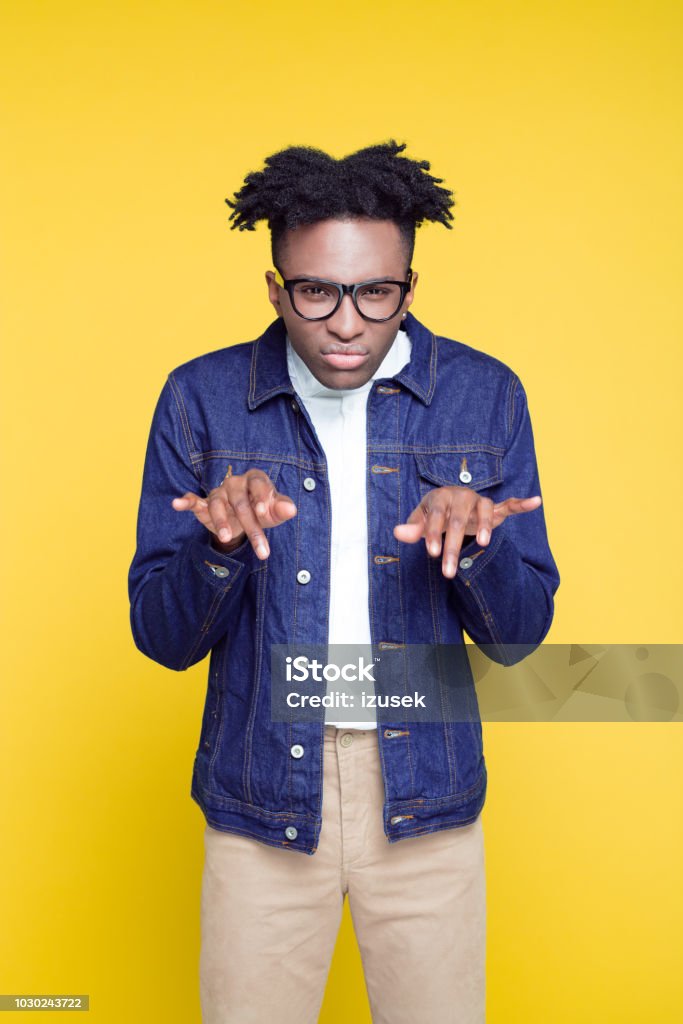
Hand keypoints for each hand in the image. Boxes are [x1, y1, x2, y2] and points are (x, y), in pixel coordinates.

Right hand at [171, 468, 296, 559]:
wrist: (245, 517)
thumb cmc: (262, 509)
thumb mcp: (274, 511)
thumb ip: (282, 508)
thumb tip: (291, 510)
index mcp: (255, 479)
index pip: (259, 484)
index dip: (261, 497)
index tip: (263, 513)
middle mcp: (235, 483)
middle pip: (241, 502)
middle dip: (251, 526)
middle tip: (261, 550)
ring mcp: (218, 493)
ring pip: (217, 503)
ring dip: (221, 520)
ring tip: (226, 537)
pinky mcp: (204, 504)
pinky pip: (194, 501)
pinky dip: (185, 501)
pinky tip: (177, 504)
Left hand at [393, 487, 541, 577]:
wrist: (449, 505)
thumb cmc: (434, 515)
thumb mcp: (421, 522)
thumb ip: (413, 528)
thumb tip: (397, 532)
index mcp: (440, 497)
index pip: (436, 516)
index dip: (434, 534)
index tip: (432, 554)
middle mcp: (461, 496)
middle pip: (458, 520)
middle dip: (453, 546)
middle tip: (447, 572)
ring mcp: (479, 501)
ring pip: (484, 510)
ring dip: (484, 526)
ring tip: (482, 544)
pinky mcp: (494, 508)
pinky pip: (510, 504)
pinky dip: (522, 503)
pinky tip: (535, 501)